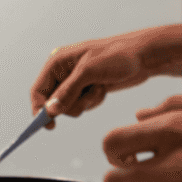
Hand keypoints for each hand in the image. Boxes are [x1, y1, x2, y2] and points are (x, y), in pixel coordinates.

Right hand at [30, 29, 159, 128]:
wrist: (143, 55)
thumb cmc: (117, 56)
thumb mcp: (90, 72)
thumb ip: (68, 91)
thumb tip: (50, 110)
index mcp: (58, 61)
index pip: (38, 90)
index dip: (40, 108)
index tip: (49, 125)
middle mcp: (64, 71)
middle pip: (53, 102)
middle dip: (71, 104)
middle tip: (88, 97)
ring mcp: (76, 80)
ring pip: (70, 106)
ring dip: (86, 102)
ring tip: (100, 88)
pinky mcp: (89, 87)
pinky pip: (84, 104)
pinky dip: (94, 101)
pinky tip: (104, 88)